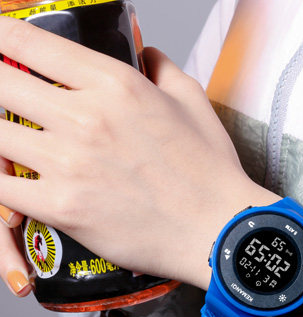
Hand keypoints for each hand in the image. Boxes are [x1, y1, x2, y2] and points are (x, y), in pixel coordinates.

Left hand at [0, 16, 274, 291]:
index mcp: (116, 85)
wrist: (217, 228)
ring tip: (12, 141)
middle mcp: (86, 117)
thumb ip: (162, 67)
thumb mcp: (193, 102)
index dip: (3, 37)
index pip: (31, 42)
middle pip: (1, 83)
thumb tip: (146, 52)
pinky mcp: (63, 207)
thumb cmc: (210, 172)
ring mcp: (70, 163)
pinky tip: (10, 179)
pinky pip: (1, 188)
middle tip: (7, 98)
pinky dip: (0, 182)